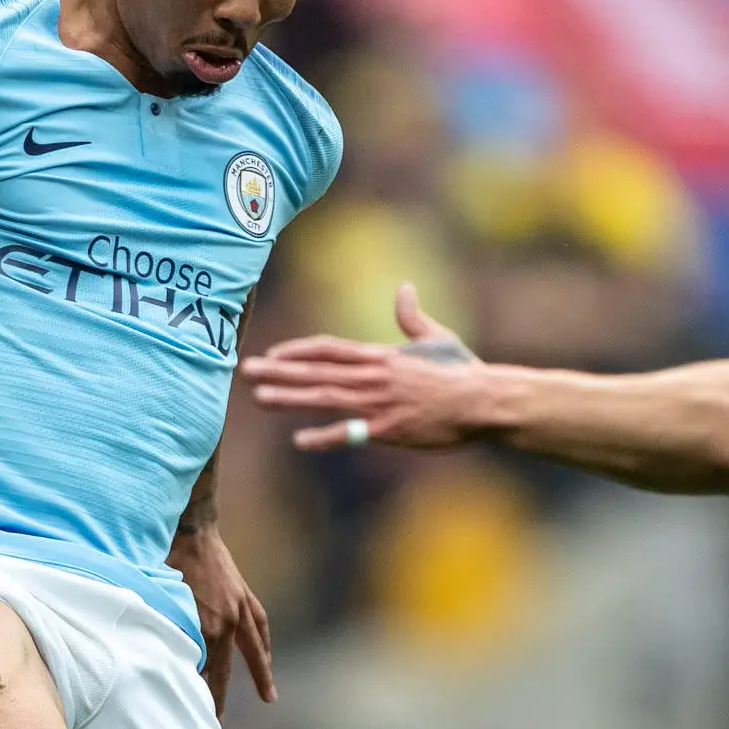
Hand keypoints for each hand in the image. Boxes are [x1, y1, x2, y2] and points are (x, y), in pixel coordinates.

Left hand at [170, 519, 275, 710]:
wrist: (189, 525)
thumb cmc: (164, 560)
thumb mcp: (154, 598)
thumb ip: (158, 627)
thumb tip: (148, 655)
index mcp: (205, 627)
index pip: (198, 671)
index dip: (192, 694)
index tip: (186, 715)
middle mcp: (227, 622)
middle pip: (223, 669)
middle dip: (218, 697)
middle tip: (214, 723)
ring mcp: (239, 609)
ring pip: (254, 650)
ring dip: (261, 674)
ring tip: (269, 697)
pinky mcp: (243, 595)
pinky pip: (259, 624)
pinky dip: (263, 642)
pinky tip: (266, 656)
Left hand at [241, 281, 489, 452]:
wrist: (481, 401)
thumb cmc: (461, 370)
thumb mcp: (436, 338)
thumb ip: (412, 316)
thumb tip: (404, 287)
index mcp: (380, 356)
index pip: (329, 349)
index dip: (298, 352)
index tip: (272, 355)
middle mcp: (373, 376)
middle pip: (317, 371)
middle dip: (279, 371)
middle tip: (246, 371)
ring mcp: (379, 403)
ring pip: (325, 397)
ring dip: (291, 397)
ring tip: (260, 398)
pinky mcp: (389, 429)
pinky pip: (350, 433)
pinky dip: (324, 436)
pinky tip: (298, 440)